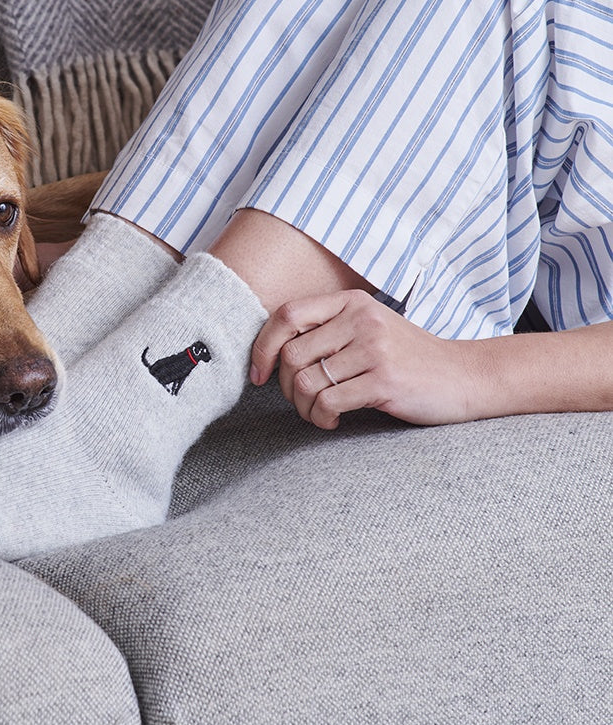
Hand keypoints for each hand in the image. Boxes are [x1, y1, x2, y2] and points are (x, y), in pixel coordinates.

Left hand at [250, 290, 477, 428]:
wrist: (465, 376)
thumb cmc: (407, 358)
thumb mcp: (368, 329)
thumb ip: (327, 332)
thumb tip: (270, 354)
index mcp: (351, 302)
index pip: (287, 314)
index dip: (263, 346)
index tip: (259, 374)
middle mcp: (361, 319)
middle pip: (292, 354)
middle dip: (286, 387)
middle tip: (300, 402)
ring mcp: (374, 348)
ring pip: (307, 381)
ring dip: (303, 407)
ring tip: (317, 414)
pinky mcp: (384, 380)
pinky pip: (329, 402)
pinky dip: (321, 418)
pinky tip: (332, 422)